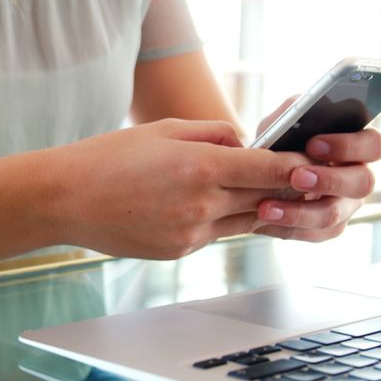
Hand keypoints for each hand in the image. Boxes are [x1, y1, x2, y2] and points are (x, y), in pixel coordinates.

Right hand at [50, 118, 311, 258]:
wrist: (65, 199)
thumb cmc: (110, 156)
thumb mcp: (165, 129)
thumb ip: (213, 135)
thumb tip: (245, 144)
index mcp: (201, 167)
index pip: (269, 169)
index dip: (297, 167)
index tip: (315, 163)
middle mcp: (201, 204)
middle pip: (265, 199)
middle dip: (286, 189)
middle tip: (309, 180)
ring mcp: (191, 233)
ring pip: (245, 221)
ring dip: (258, 207)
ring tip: (269, 193)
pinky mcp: (178, 251)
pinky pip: (215, 235)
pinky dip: (222, 220)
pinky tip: (214, 206)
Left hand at [252, 97, 380, 241]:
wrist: (260, 170)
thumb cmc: (282, 139)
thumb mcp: (285, 121)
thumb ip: (294, 112)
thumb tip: (297, 114)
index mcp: (359, 146)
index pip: (373, 145)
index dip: (348, 146)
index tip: (313, 144)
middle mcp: (359, 177)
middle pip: (363, 183)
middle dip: (329, 180)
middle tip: (296, 177)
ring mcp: (346, 205)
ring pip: (334, 215)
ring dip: (300, 211)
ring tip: (267, 207)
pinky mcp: (328, 227)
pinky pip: (315, 233)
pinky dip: (288, 227)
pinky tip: (265, 219)